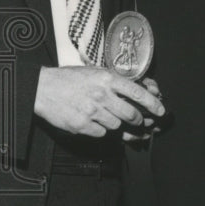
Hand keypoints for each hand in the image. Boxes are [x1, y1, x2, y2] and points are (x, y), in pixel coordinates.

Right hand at [34, 67, 165, 137]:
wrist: (43, 88)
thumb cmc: (71, 78)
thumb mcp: (96, 72)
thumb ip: (116, 81)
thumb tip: (139, 90)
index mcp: (108, 79)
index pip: (138, 93)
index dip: (153, 104)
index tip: (161, 110)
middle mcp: (102, 95)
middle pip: (131, 114)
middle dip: (138, 120)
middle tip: (137, 120)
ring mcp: (92, 111)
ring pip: (117, 125)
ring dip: (116, 123)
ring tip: (106, 116)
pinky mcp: (81, 125)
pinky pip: (101, 133)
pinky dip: (100, 129)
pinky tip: (93, 121)